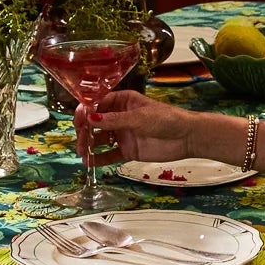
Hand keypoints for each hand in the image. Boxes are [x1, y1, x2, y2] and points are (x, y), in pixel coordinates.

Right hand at [78, 91, 193, 162]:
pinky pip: (110, 154)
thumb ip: (114, 120)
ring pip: (99, 139)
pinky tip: (90, 162)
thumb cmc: (166, 119)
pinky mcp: (128, 150)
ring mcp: (123, 134)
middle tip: (80, 142)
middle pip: (95, 122)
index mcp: (122, 102)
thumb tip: (90, 118)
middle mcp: (119, 117)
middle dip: (85, 131)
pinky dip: (99, 158)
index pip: (98, 104)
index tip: (78, 121)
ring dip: (89, 145)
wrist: (187, 137)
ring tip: (83, 153)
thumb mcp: (138, 118)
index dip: (85, 111)